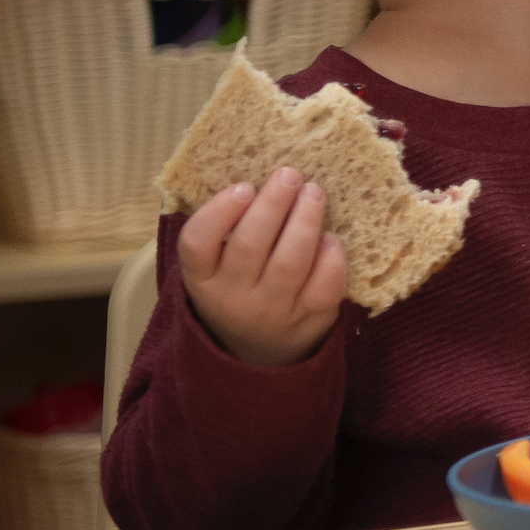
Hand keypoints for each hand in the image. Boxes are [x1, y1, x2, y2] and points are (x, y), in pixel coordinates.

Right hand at [179, 168, 348, 367]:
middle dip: (273, 205)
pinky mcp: (309, 317)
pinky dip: (331, 259)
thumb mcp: (216, 267)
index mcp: (202, 277)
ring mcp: (272, 309)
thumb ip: (226, 230)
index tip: (243, 187)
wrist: (260, 354)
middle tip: (289, 175)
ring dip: (305, 222)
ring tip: (313, 192)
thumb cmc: (240, 288)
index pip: (196, 244)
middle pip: (250, 246)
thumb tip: (258, 175)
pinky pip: (324, 286)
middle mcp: (233, 295)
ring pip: (290, 262)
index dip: (219, 212)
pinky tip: (333, 238)